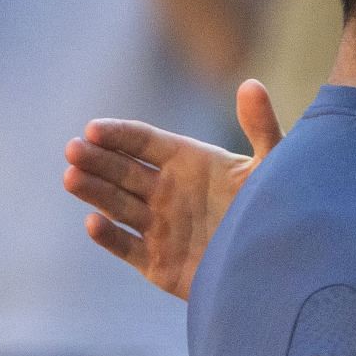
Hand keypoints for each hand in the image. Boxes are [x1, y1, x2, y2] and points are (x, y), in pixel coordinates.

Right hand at [64, 78, 283, 298]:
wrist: (284, 271)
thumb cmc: (280, 213)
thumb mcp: (273, 169)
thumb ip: (261, 128)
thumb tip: (251, 84)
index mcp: (189, 162)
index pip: (144, 142)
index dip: (119, 135)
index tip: (94, 129)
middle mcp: (169, 192)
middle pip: (123, 171)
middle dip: (97, 160)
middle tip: (74, 150)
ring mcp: (161, 227)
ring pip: (118, 205)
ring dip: (94, 192)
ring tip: (71, 178)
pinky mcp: (158, 264)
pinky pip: (128, 248)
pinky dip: (110, 238)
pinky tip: (93, 223)